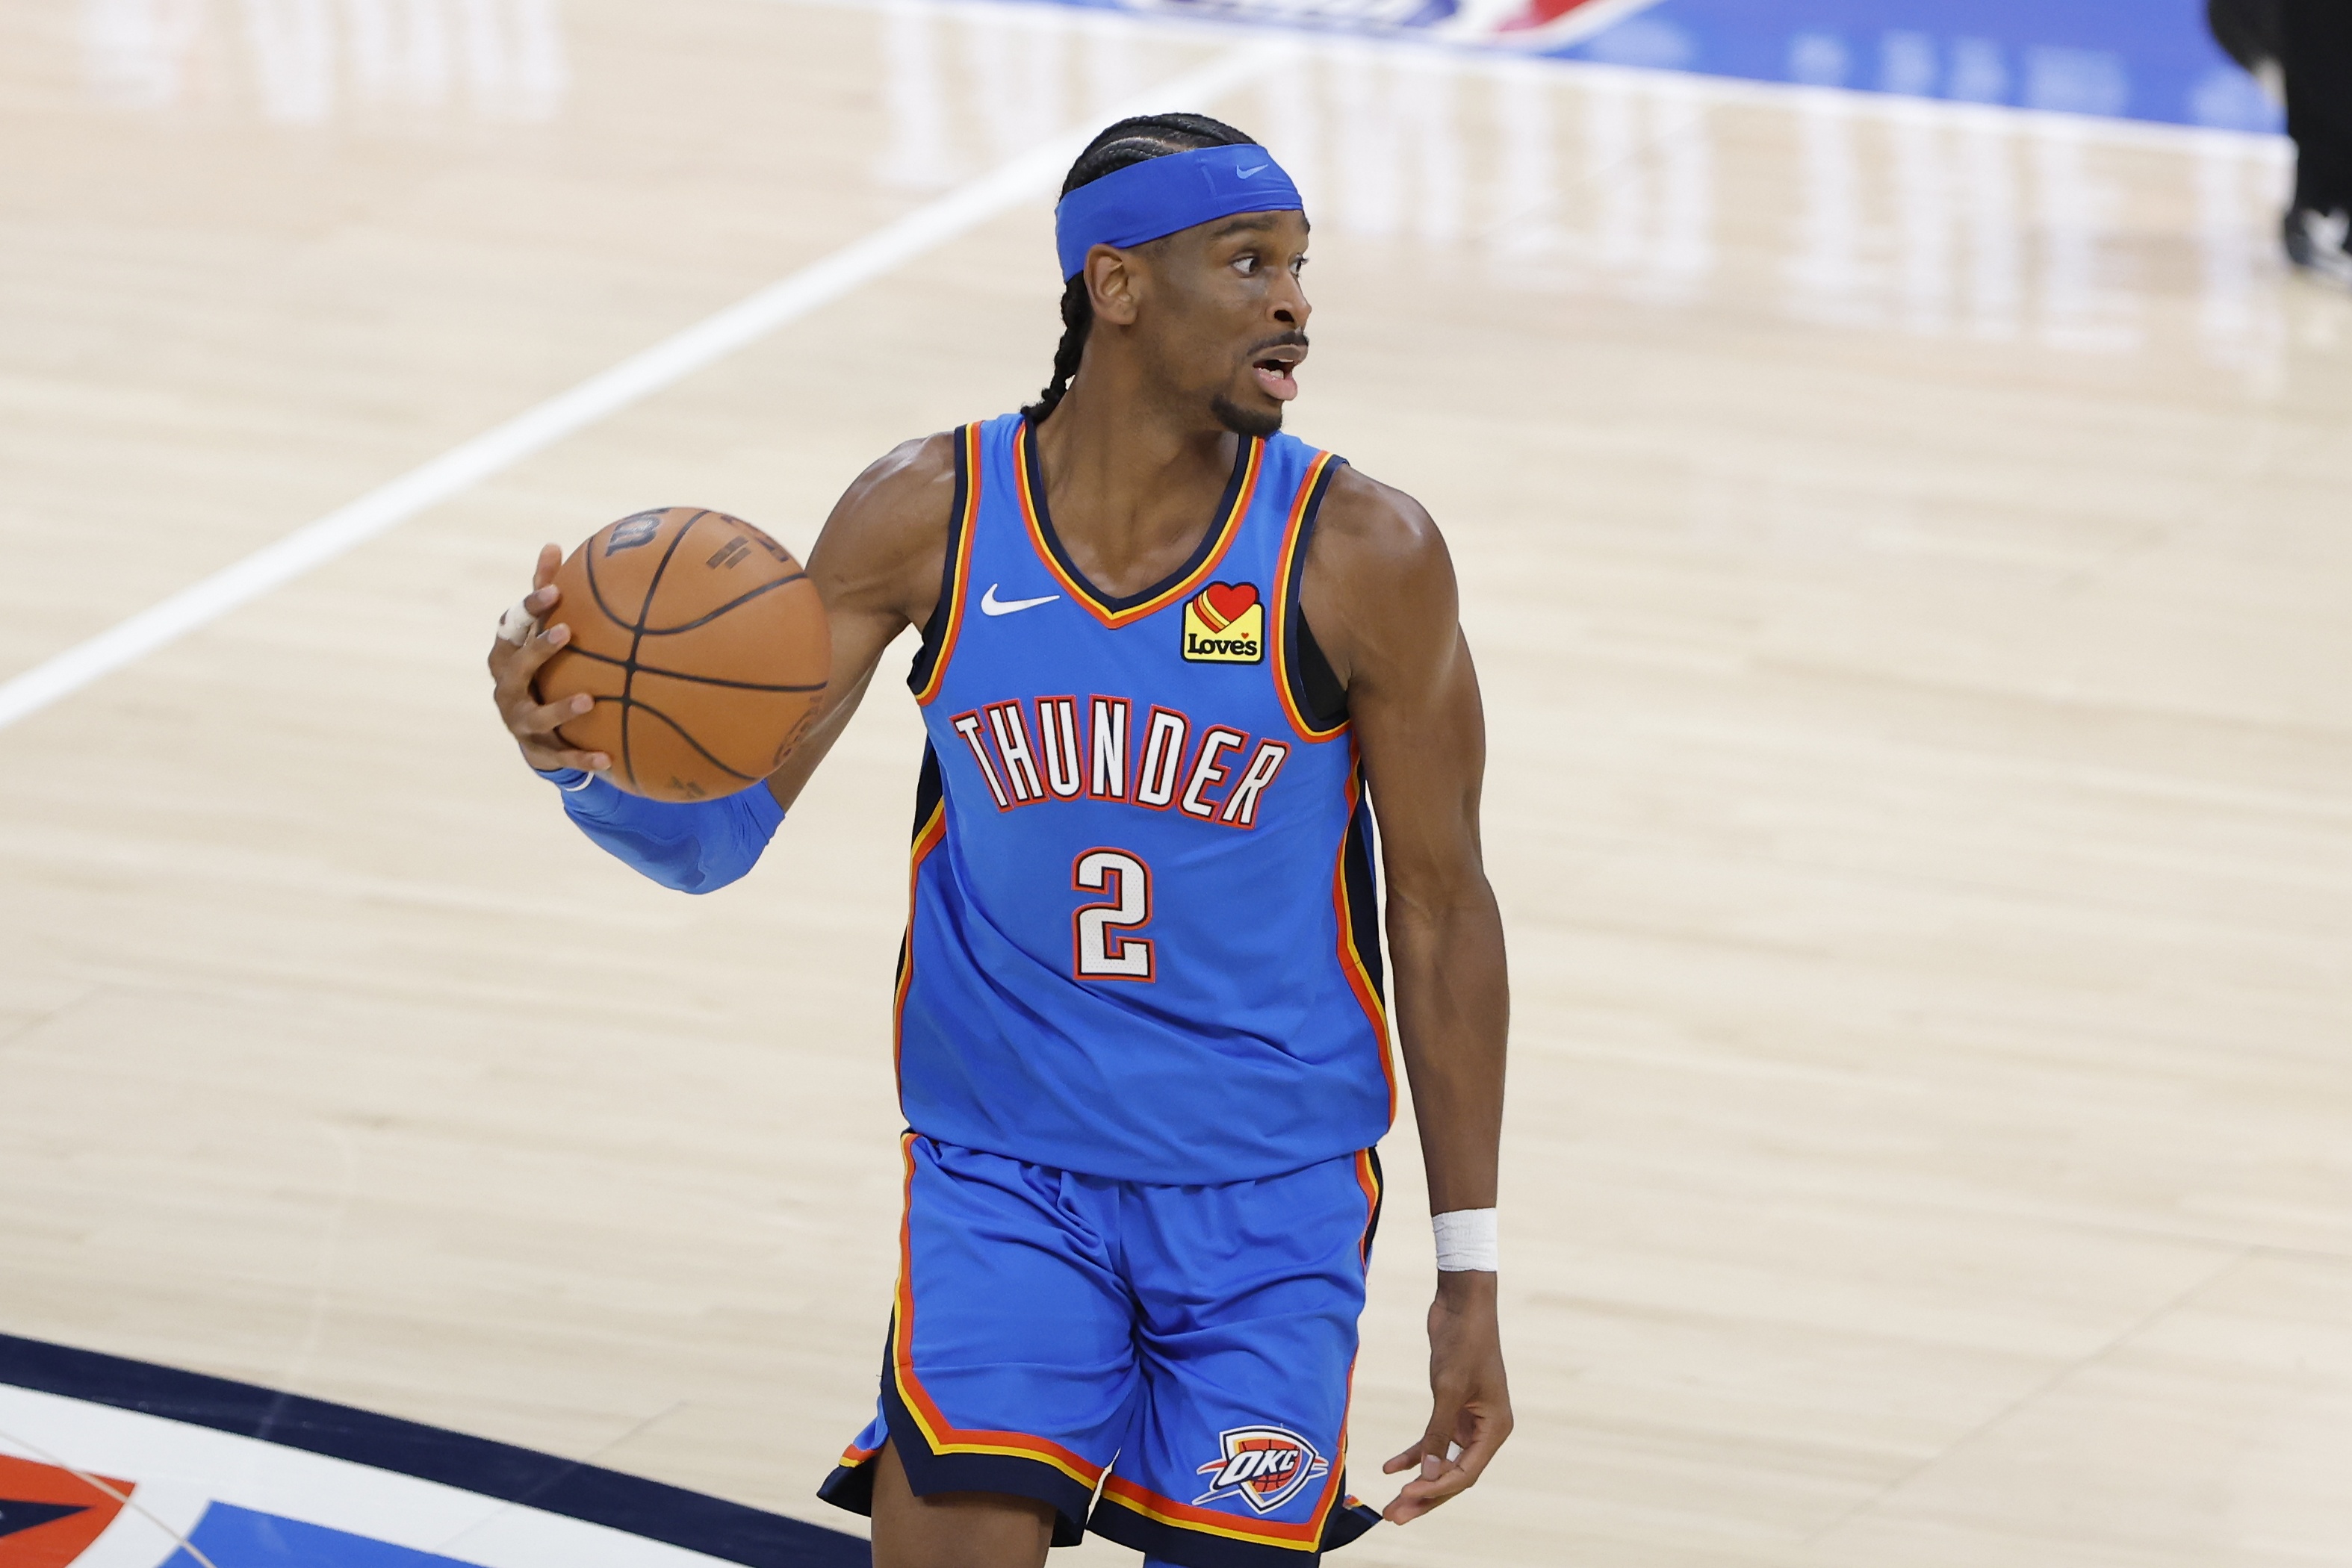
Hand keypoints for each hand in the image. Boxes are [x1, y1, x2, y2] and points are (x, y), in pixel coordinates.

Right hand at [487, 543, 610, 774]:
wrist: (532, 733)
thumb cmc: (538, 669)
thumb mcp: (538, 634)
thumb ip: (543, 595)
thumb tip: (552, 544)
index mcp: (506, 656)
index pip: (512, 627)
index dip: (529, 609)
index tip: (554, 591)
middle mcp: (506, 688)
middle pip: (517, 668)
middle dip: (539, 650)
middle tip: (567, 631)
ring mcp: (519, 722)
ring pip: (536, 716)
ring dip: (560, 708)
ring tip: (588, 700)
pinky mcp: (538, 751)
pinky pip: (562, 756)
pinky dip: (583, 757)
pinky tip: (609, 758)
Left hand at [1382, 1269, 1510, 1523]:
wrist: (1462, 1305)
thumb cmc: (1463, 1343)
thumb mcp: (1449, 1389)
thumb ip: (1439, 1432)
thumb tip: (1429, 1474)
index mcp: (1496, 1428)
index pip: (1466, 1472)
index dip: (1437, 1489)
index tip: (1407, 1497)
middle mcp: (1486, 1429)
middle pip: (1455, 1474)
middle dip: (1426, 1497)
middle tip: (1395, 1516)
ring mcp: (1469, 1420)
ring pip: (1443, 1462)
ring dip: (1419, 1480)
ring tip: (1391, 1503)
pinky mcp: (1451, 1408)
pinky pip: (1433, 1440)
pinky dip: (1413, 1454)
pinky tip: (1390, 1467)